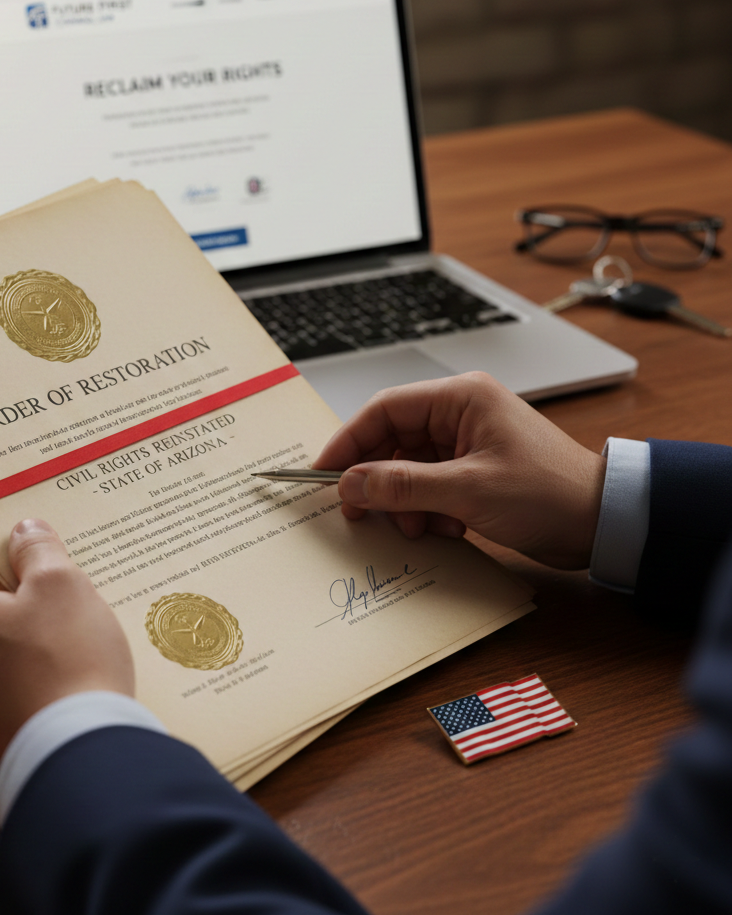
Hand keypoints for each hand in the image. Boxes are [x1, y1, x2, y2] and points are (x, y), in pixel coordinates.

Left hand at [0, 518, 132, 771]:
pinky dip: (25, 681)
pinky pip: (1, 691)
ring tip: (69, 642)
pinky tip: (64, 679)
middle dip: (13, 601)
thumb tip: (23, 532)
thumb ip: (37, 548)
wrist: (78, 753)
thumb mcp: (61, 583)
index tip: (31, 558)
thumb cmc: (65, 660)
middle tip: (60, 599)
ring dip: (20, 643)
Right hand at [312, 372, 605, 568]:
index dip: (348, 442)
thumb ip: (402, 486)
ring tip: (417, 527)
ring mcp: (466, 443)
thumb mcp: (467, 490)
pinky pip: (428, 486)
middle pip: (392, 440)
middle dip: (376, 479)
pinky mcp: (473, 472)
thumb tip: (349, 484)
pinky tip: (444, 528)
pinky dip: (426, 510)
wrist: (603, 522)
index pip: (384, 410)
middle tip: (358, 510)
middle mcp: (460, 414)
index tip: (323, 473)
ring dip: (404, 501)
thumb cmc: (548, 492)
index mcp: (460, 398)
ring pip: (407, 468)